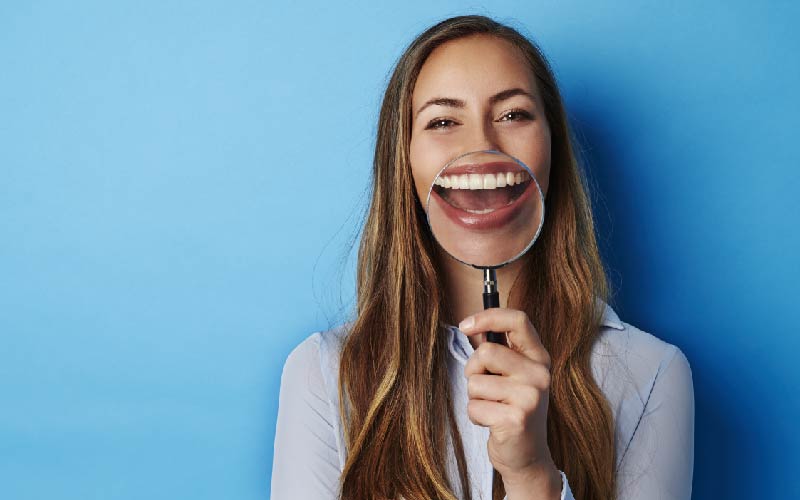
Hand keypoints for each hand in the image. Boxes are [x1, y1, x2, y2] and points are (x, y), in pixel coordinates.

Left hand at [459, 308, 560, 495]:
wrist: (527, 457)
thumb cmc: (512, 410)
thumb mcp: (513, 376)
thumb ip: (499, 351)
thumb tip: (471, 325)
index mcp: (539, 358)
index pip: (518, 320)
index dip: (488, 317)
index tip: (465, 325)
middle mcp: (540, 374)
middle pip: (486, 352)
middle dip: (473, 370)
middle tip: (486, 389)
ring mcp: (530, 396)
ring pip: (475, 381)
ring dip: (475, 397)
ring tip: (493, 409)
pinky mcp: (516, 418)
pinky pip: (474, 406)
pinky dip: (475, 416)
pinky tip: (493, 424)